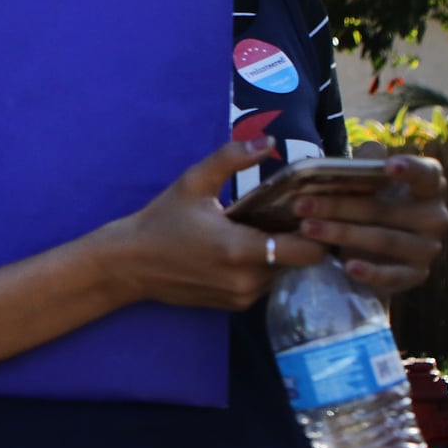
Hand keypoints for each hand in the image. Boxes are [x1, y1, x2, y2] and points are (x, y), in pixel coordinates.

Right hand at [100, 137, 328, 309]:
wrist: (131, 264)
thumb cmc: (162, 221)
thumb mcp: (193, 182)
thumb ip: (231, 158)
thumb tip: (268, 140)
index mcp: (241, 250)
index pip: (308, 251)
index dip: (316, 231)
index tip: (307, 211)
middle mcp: (247, 280)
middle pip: (300, 262)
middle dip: (297, 240)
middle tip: (283, 216)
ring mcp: (242, 297)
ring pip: (284, 274)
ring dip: (280, 255)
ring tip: (261, 231)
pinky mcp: (235, 306)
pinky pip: (266, 285)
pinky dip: (264, 268)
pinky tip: (244, 250)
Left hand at [292, 149, 447, 293]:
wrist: (375, 252)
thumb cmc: (372, 204)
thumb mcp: (368, 182)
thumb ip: (368, 164)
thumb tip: (366, 151)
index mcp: (429, 187)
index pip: (426, 174)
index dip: (409, 169)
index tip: (388, 166)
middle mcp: (435, 217)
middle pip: (386, 210)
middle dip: (340, 206)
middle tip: (302, 204)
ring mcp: (427, 248)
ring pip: (383, 240)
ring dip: (342, 234)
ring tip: (307, 229)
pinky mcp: (416, 274)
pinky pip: (392, 275)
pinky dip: (370, 272)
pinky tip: (347, 266)